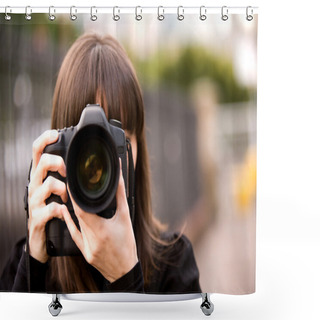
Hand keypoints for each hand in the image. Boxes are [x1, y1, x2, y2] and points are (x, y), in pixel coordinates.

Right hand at [27, 130, 67, 262]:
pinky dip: (60, 209)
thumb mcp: (56, 189)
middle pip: (42, 162)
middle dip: (58, 163)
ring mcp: (35, 201)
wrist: (41, 239)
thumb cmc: (52, 209)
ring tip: (67, 197)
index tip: (56, 134)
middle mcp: (35, 185)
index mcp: (40, 176)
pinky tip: (63, 211)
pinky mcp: (38, 217)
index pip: (37, 151)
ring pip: (48, 184)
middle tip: (67, 172)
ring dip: (63, 189)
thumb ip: (64, 175)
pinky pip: (51, 208)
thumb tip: (81, 161)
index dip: (44, 140)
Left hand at [62, 162, 137, 282]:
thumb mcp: (125, 218)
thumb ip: (120, 196)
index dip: (75, 196)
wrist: (126, 269)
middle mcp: (91, 240)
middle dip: (76, 201)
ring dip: (76, 211)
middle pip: (78, 215)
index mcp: (101, 231)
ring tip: (75, 198)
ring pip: (77, 224)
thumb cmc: (128, 244)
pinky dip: (70, 223)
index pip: (81, 210)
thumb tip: (117, 179)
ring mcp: (86, 248)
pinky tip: (65, 213)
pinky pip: (74, 235)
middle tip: (75, 188)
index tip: (72, 185)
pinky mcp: (84, 252)